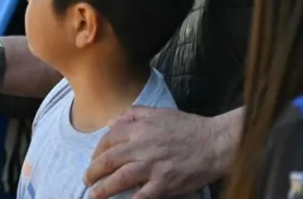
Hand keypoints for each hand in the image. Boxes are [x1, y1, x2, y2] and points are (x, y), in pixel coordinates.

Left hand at [84, 107, 227, 198]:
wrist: (215, 143)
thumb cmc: (188, 127)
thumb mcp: (159, 112)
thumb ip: (133, 114)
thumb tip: (110, 123)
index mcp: (140, 128)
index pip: (109, 139)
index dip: (97, 150)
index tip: (94, 159)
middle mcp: (142, 146)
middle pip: (109, 160)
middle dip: (93, 171)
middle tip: (87, 179)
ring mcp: (153, 166)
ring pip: (119, 179)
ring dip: (103, 189)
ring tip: (93, 195)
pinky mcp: (164, 184)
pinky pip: (141, 196)